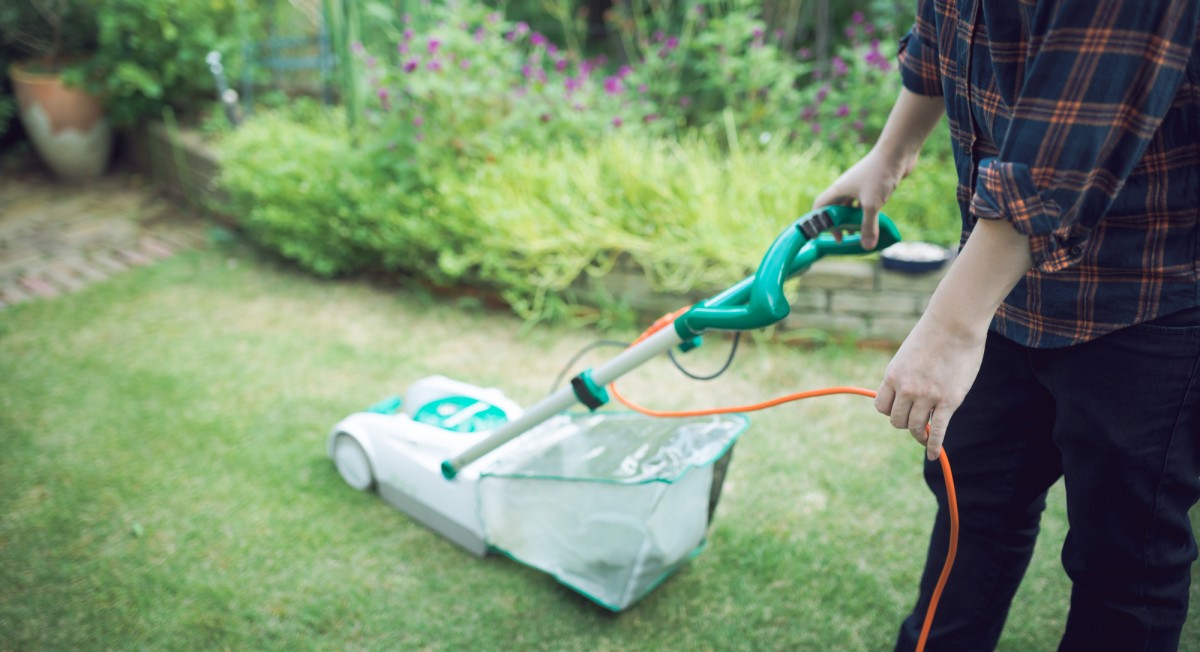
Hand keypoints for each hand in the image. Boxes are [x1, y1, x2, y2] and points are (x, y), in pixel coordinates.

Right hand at [812, 147, 917, 249]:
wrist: (898, 151)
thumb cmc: (879, 174)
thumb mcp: (872, 204)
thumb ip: (868, 226)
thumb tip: (866, 246)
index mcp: (839, 189)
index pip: (820, 207)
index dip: (818, 222)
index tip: (824, 236)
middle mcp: (846, 187)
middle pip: (835, 208)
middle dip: (838, 224)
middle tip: (844, 238)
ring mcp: (859, 185)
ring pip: (850, 206)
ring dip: (852, 219)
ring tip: (858, 233)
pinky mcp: (872, 185)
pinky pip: (864, 202)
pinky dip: (866, 212)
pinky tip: (873, 220)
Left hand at [874, 310, 986, 460]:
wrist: (954, 323)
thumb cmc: (933, 336)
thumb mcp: (907, 355)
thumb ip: (904, 375)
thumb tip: (904, 393)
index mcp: (892, 376)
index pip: (882, 407)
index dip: (891, 412)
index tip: (901, 411)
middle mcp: (906, 388)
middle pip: (897, 421)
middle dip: (905, 423)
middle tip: (916, 422)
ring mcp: (927, 396)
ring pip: (916, 428)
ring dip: (919, 435)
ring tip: (925, 437)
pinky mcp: (948, 401)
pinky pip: (937, 431)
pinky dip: (934, 446)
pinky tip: (934, 454)